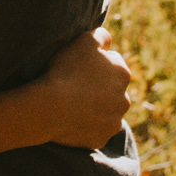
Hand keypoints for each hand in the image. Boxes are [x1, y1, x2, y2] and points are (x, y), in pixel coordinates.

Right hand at [42, 27, 131, 149]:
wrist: (50, 107)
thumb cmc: (67, 70)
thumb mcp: (85, 41)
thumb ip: (101, 36)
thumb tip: (107, 40)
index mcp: (123, 74)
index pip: (113, 63)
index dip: (95, 63)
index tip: (80, 66)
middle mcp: (125, 100)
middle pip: (112, 90)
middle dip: (99, 88)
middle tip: (75, 84)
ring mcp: (113, 122)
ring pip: (106, 111)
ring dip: (95, 107)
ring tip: (72, 103)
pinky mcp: (101, 139)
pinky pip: (95, 130)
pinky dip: (86, 125)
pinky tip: (71, 119)